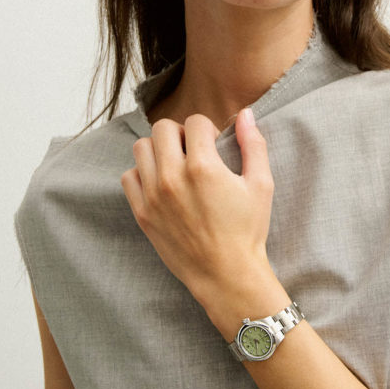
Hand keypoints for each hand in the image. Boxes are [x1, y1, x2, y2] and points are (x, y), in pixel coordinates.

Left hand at [121, 108, 276, 318]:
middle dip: (180, 132)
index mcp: (203, 167)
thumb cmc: (248, 231)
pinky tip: (161, 184)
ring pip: (141, 148)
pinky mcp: (142, 213)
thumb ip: (253, 145)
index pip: (195, 121)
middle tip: (193, 150)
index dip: (208, 129)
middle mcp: (172, 177)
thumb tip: (246, 114)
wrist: (226, 275)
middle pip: (162, 128)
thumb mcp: (261, 185)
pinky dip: (143, 174)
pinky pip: (129, 176)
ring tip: (176, 165)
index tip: (214, 144)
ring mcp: (153, 196)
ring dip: (159, 149)